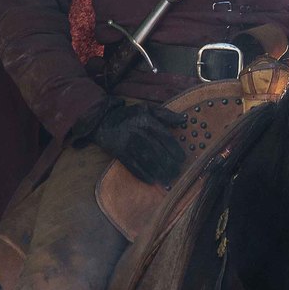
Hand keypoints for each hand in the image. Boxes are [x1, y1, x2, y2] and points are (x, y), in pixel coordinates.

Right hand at [70, 97, 189, 186]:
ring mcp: (127, 143)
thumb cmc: (130, 115)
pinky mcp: (119, 153)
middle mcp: (137, 132)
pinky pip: (133, 166)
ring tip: (168, 180)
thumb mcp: (148, 109)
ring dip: (159, 172)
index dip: (175, 149)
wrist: (103, 120)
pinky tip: (152, 181)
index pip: (165, 137)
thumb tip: (185, 119)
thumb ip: (166, 114)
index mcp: (146, 121)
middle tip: (177, 172)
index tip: (183, 159)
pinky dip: (143, 175)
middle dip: (169, 164)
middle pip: (157, 151)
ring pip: (147, 160)